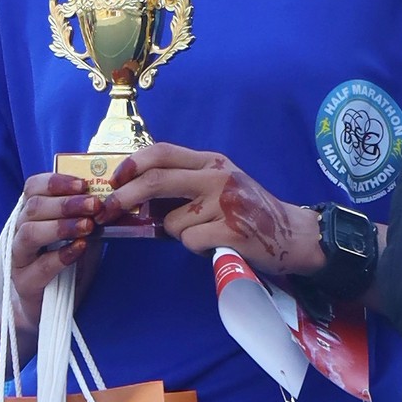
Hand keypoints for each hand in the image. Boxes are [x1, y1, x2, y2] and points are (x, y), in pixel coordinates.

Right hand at [6, 166, 110, 335]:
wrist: (49, 306)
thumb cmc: (67, 264)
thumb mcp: (81, 234)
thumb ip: (89, 216)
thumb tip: (115, 197)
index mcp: (30, 214)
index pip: (33, 188)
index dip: (56, 182)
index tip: (82, 184)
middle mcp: (18, 232)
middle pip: (34, 208)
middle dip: (66, 203)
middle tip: (94, 205)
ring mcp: (18, 257)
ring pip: (30, 233)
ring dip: (61, 226)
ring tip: (88, 226)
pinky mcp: (24, 282)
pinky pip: (39, 266)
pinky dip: (61, 255)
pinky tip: (80, 248)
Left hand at [105, 145, 319, 281]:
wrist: (293, 234)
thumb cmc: (250, 211)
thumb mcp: (222, 184)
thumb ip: (188, 182)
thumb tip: (138, 194)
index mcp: (211, 161)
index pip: (161, 152)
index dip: (132, 164)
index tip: (115, 179)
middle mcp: (217, 176)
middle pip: (156, 181)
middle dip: (124, 197)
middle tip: (107, 211)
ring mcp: (225, 203)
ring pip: (173, 222)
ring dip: (179, 234)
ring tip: (205, 233)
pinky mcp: (232, 230)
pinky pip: (190, 242)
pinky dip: (196, 249)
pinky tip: (216, 244)